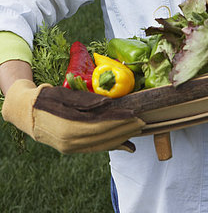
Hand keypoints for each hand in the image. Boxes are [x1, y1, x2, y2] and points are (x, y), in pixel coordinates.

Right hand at [2, 79, 144, 153]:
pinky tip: (124, 143)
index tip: (135, 113)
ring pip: (101, 144)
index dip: (120, 119)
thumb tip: (108, 103)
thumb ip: (87, 101)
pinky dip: (111, 145)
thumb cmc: (48, 99)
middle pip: (104, 135)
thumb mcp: (66, 95)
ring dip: (121, 138)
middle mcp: (71, 141)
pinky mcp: (72, 149)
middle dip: (125, 128)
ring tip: (136, 130)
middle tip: (141, 121)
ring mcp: (71, 147)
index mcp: (69, 126)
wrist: (28, 114)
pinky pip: (95, 148)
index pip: (101, 124)